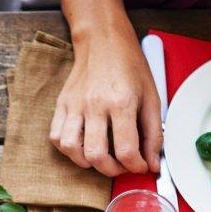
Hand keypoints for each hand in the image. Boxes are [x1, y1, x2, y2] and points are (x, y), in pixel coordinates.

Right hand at [49, 30, 160, 176]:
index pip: (126, 150)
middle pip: (97, 155)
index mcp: (121, 102)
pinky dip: (68, 149)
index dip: (136, 166)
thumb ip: (153, 133)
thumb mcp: (151, 97)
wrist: (103, 41)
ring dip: (87, 162)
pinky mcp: (62, 104)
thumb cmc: (130, 67)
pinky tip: (82, 145)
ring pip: (72, 149)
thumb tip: (152, 163)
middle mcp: (95, 105)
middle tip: (121, 166)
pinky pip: (57, 137)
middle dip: (112, 171)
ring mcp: (75, 105)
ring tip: (100, 158)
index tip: (140, 165)